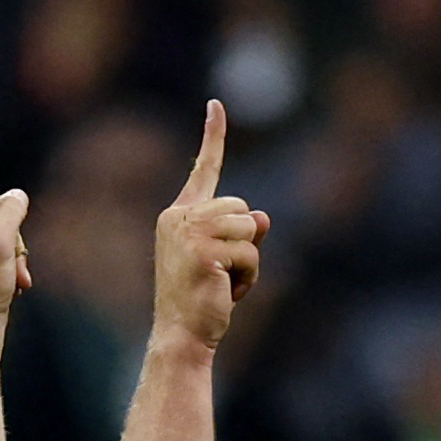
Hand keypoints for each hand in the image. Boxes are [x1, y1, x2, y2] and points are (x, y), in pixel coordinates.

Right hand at [151, 101, 267, 351]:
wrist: (181, 335)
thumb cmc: (201, 300)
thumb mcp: (225, 259)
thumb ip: (242, 232)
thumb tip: (262, 217)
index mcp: (178, 215)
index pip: (202, 169)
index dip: (213, 136)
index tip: (216, 104)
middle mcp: (179, 218)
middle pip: (241, 207)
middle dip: (244, 241)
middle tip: (220, 274)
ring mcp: (189, 232)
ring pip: (249, 227)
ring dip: (248, 260)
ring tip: (223, 284)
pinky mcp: (203, 250)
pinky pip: (250, 252)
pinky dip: (248, 277)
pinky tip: (227, 293)